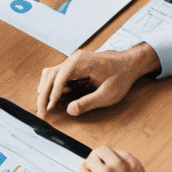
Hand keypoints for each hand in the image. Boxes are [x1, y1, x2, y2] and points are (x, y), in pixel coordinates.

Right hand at [37, 44, 160, 118]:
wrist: (129, 63)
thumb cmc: (121, 76)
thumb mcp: (108, 94)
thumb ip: (88, 103)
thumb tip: (69, 110)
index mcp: (80, 62)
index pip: (59, 77)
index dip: (52, 94)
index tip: (49, 108)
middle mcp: (73, 59)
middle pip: (50, 75)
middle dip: (44, 94)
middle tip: (42, 112)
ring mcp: (73, 61)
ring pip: (51, 74)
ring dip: (47, 90)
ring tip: (46, 107)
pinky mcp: (74, 66)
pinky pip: (59, 76)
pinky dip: (54, 87)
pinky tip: (57, 99)